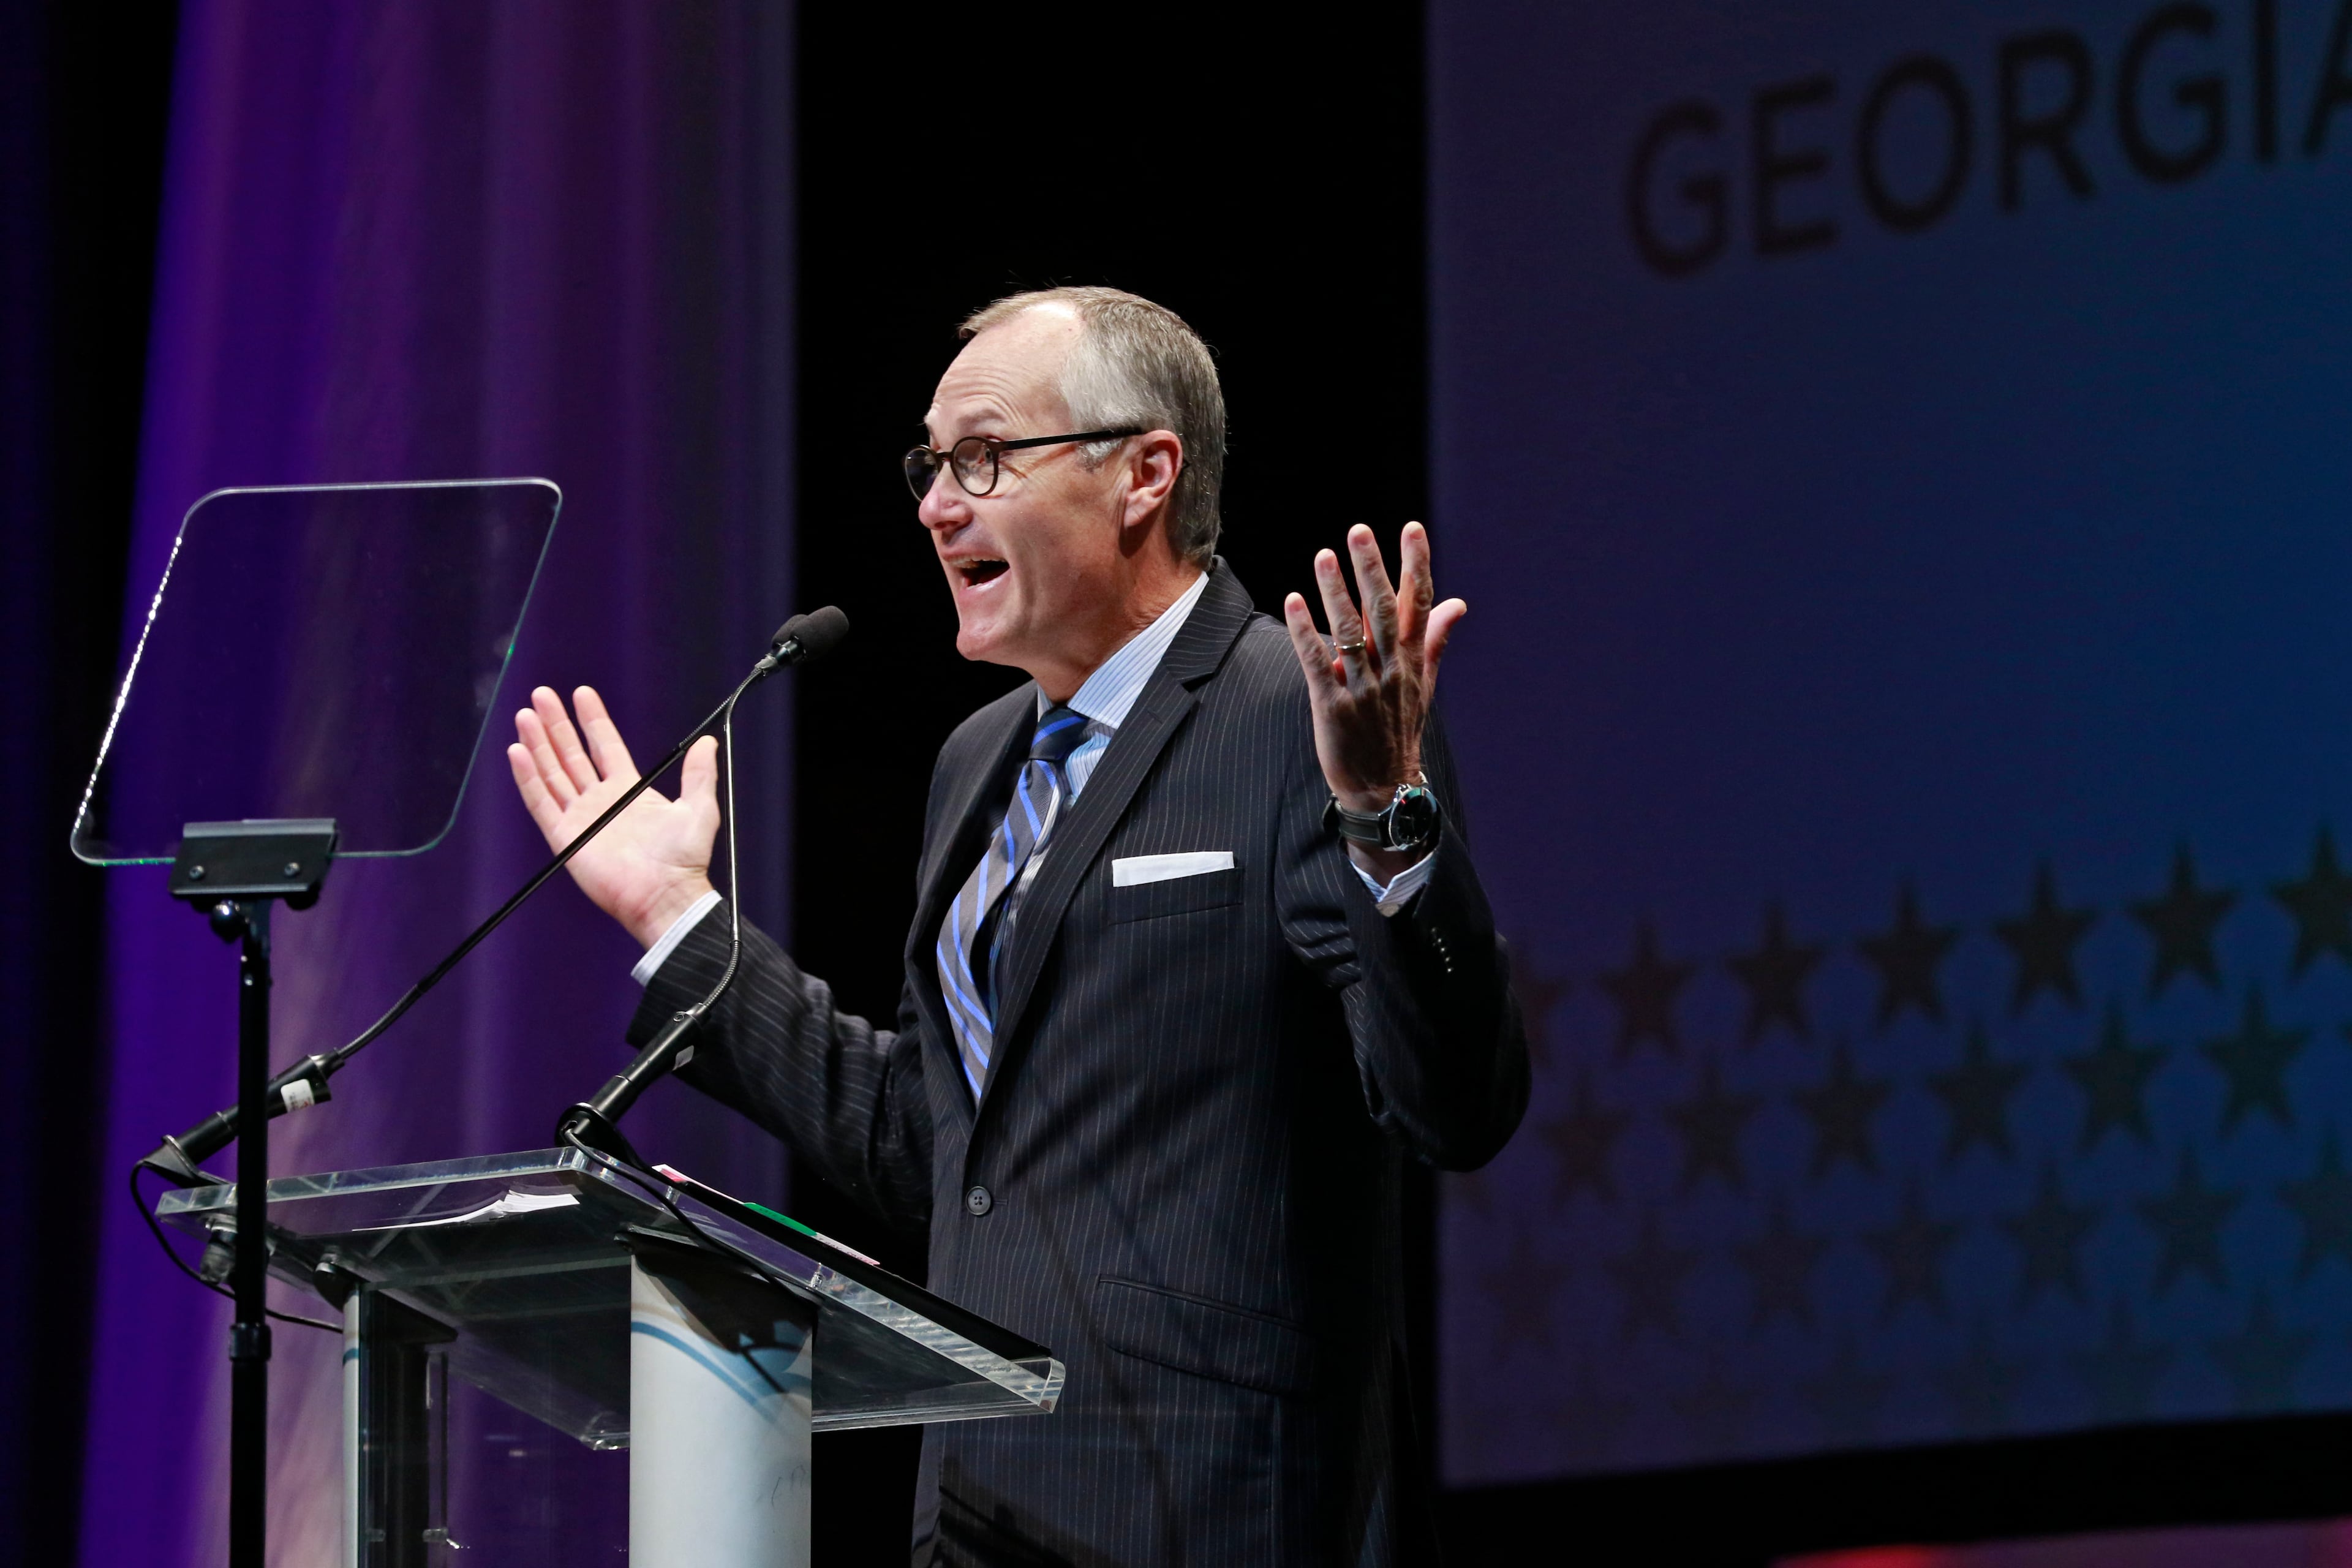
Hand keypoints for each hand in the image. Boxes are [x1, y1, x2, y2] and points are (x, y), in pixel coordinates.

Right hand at [507, 685, 719, 947]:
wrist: (666, 895)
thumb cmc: (684, 859)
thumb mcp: (699, 808)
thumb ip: (699, 774)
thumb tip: (707, 742)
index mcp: (629, 791)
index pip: (606, 746)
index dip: (593, 720)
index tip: (582, 693)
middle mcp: (601, 802)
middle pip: (572, 754)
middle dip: (556, 725)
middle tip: (541, 695)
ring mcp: (581, 818)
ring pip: (553, 773)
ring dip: (538, 744)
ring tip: (525, 716)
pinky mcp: (565, 837)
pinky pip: (541, 803)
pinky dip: (529, 778)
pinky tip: (518, 752)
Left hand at [1282, 522, 1465, 874]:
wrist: (1383, 787)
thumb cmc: (1399, 729)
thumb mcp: (1424, 684)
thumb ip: (1434, 639)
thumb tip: (1457, 602)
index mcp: (1413, 661)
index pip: (1420, 604)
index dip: (1416, 565)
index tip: (1412, 529)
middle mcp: (1391, 671)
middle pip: (1384, 612)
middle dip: (1373, 569)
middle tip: (1359, 531)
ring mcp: (1363, 689)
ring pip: (1350, 634)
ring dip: (1336, 593)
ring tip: (1323, 556)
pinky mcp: (1333, 707)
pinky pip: (1318, 664)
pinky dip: (1306, 632)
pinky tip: (1294, 602)